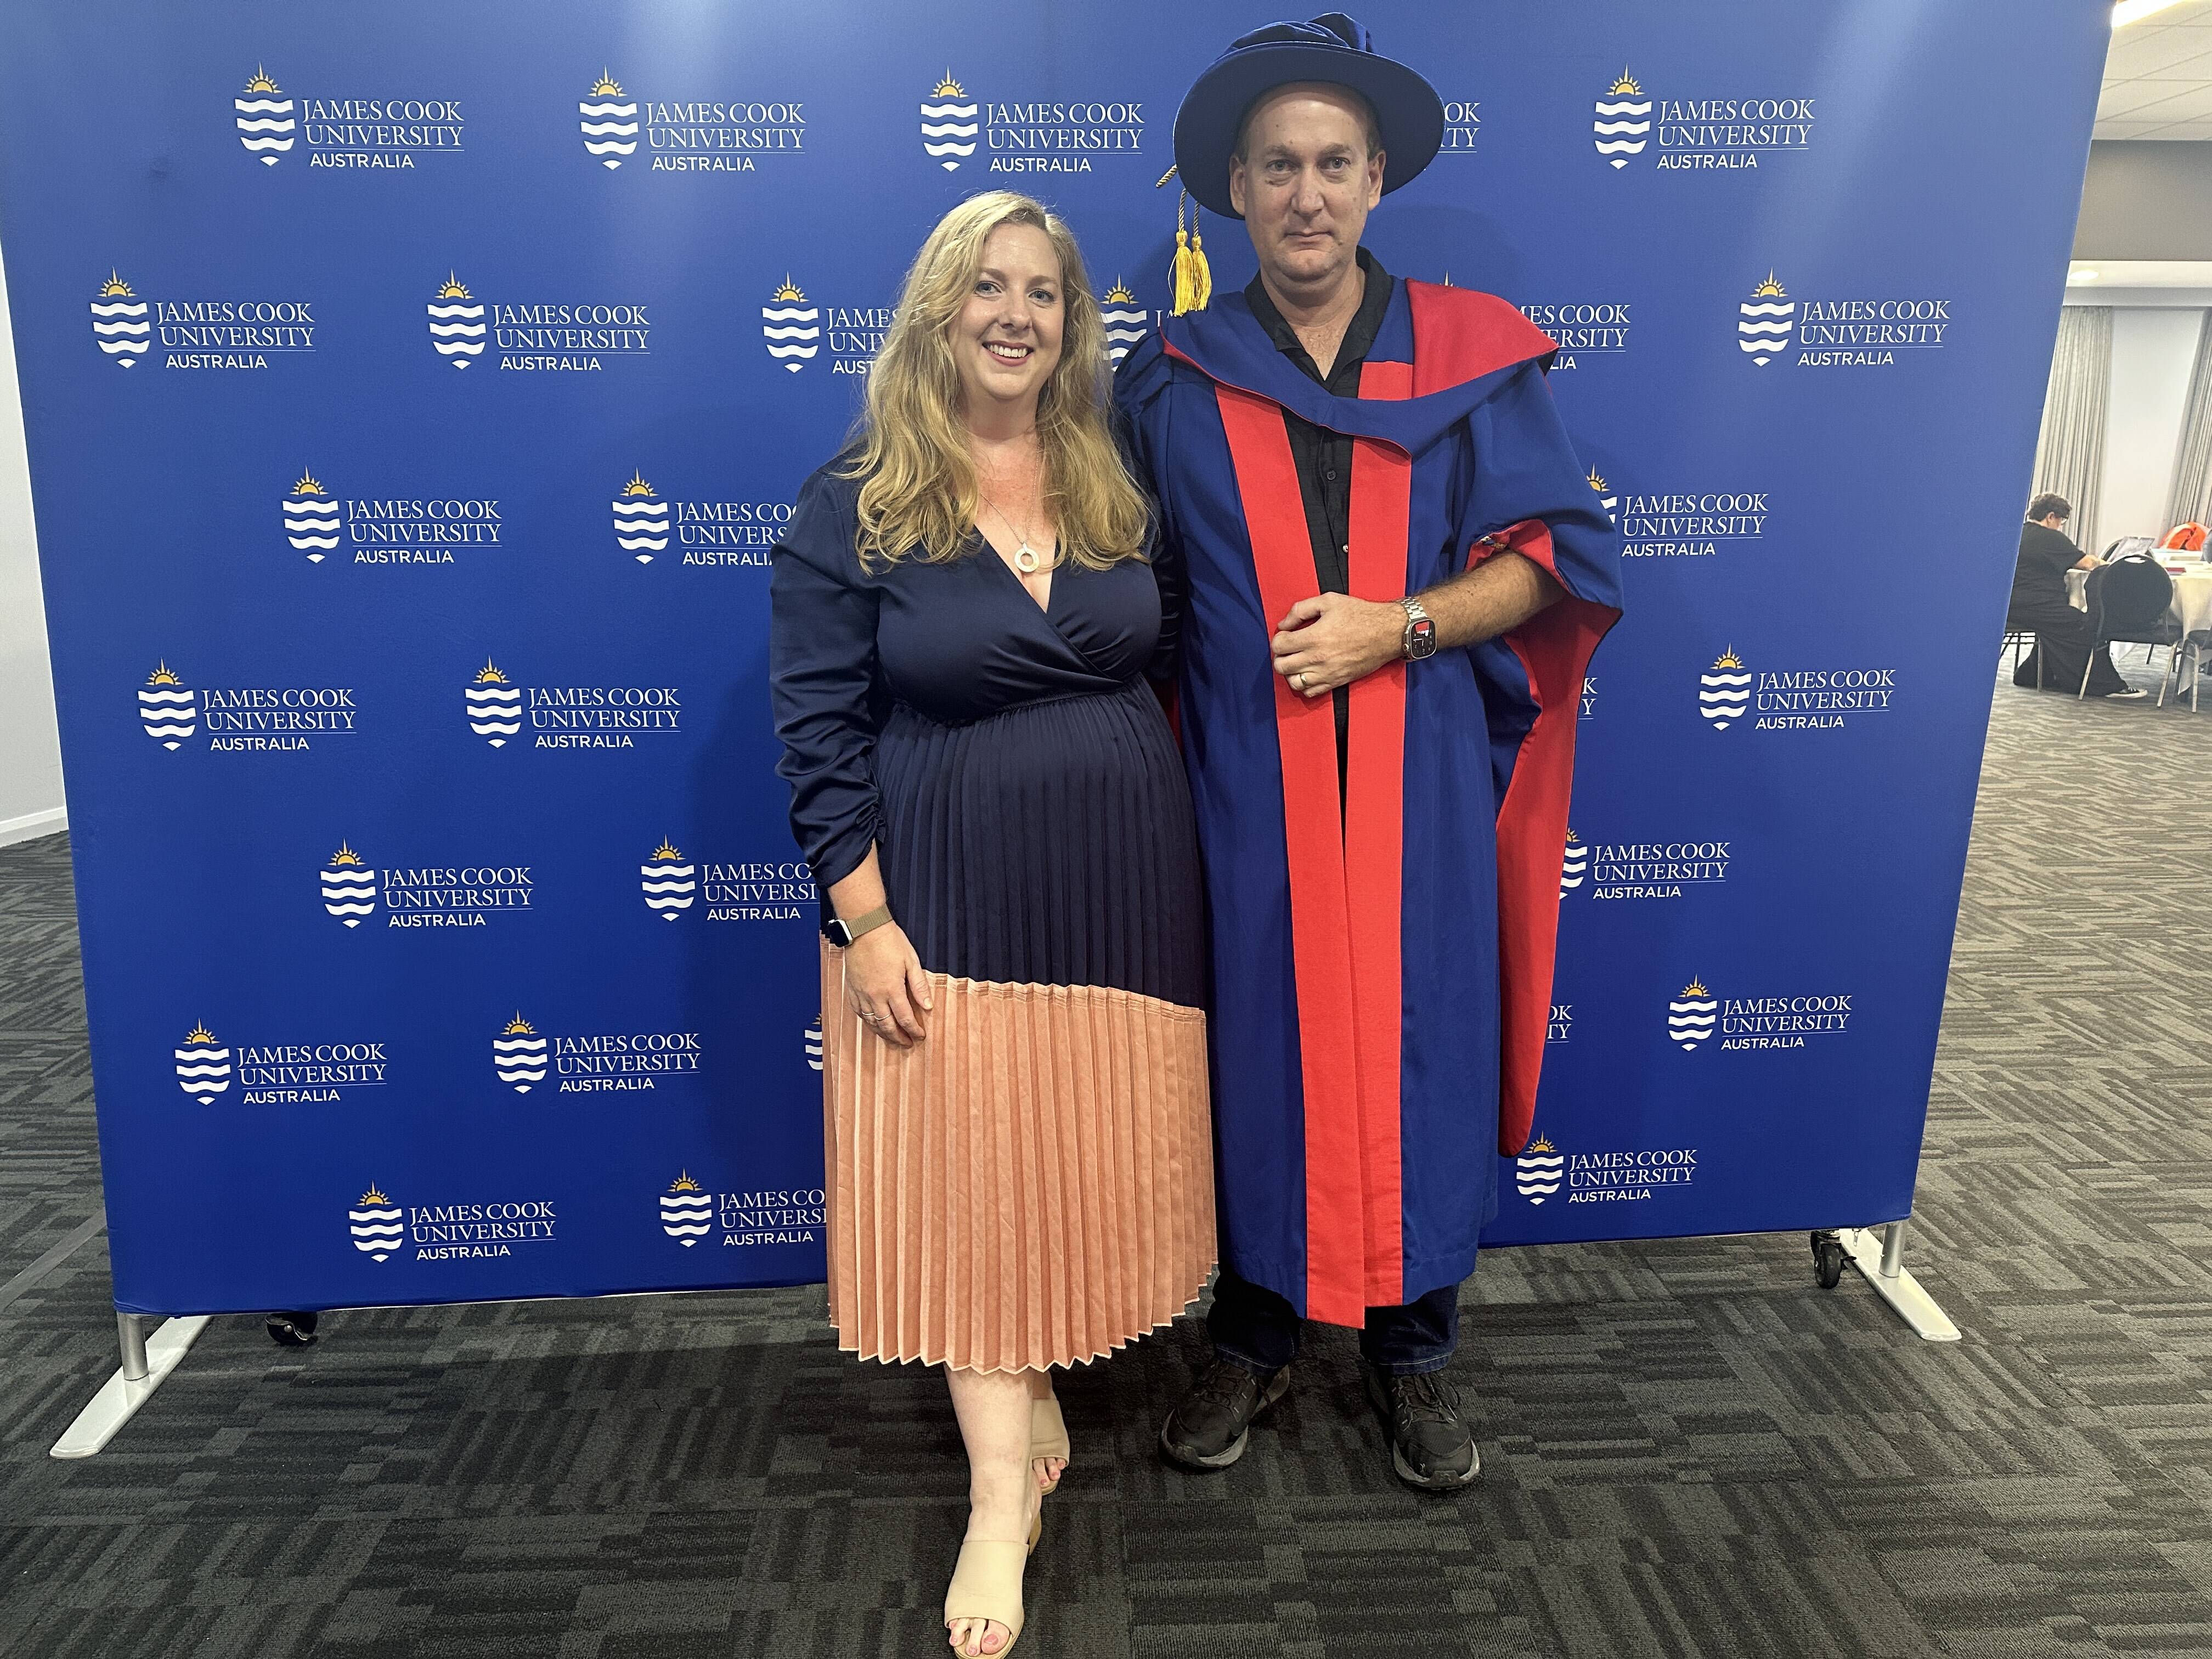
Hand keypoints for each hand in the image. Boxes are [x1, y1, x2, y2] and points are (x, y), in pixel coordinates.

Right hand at [842, 923, 931, 1046]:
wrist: (864, 928)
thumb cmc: (890, 941)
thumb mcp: (911, 961)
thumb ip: (919, 986)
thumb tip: (928, 1006)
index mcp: (892, 989)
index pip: (905, 1019)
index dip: (914, 1031)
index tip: (920, 1036)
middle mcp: (875, 996)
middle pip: (887, 1026)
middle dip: (898, 1037)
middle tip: (907, 1044)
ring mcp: (861, 994)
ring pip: (871, 1022)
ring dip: (883, 1033)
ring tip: (892, 1038)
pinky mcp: (852, 989)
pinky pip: (859, 1012)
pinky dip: (867, 1022)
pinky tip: (873, 1024)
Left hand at [1271, 592, 1404, 697]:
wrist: (1387, 632)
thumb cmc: (1361, 615)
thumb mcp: (1329, 601)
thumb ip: (1301, 609)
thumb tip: (1284, 623)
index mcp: (1314, 637)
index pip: (1279, 646)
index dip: (1278, 638)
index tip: (1286, 633)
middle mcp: (1318, 658)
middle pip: (1281, 666)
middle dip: (1280, 655)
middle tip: (1289, 648)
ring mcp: (1327, 673)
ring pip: (1293, 682)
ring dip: (1290, 672)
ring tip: (1297, 661)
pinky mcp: (1336, 682)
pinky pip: (1310, 692)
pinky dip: (1304, 685)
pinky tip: (1308, 672)